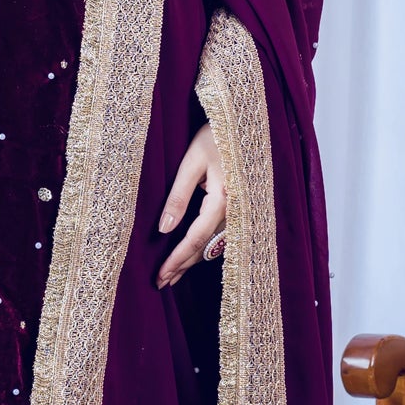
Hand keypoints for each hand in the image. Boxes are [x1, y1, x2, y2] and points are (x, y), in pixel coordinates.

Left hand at [155, 120, 225, 286]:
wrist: (243, 121)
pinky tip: (192, 253)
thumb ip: (178, 196)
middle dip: (183, 266)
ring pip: (215, 243)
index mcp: (223, 199)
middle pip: (206, 247)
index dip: (178, 259)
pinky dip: (204, 246)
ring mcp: (240, 209)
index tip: (161, 276)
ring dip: (193, 259)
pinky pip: (221, 233)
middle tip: (161, 283)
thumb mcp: (190, 163)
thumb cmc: (215, 136)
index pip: (196, 238)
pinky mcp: (239, 206)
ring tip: (172, 275)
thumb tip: (163, 230)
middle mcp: (236, 209)